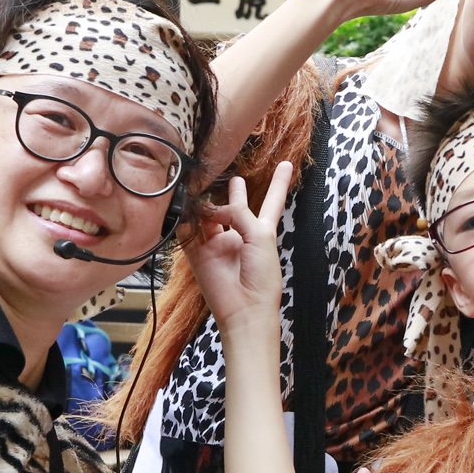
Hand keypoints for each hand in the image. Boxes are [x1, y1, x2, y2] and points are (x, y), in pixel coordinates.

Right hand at [183, 165, 290, 334]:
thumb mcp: (260, 236)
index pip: (271, 201)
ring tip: (201, 190)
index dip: (279, 183)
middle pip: (235, 207)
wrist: (245, 308)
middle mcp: (239, 235)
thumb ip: (239, 213)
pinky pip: (188, 233)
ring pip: (208, 216)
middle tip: (232, 175)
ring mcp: (218, 245)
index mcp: (261, 231)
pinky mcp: (198, 255)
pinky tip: (186, 209)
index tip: (287, 164)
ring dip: (206, 204)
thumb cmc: (262, 276)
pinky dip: (186, 220)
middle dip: (234, 192)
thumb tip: (213, 207)